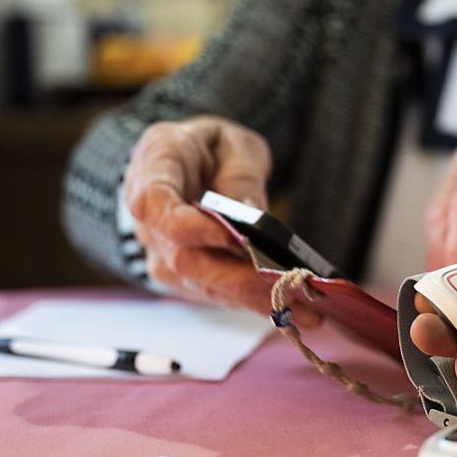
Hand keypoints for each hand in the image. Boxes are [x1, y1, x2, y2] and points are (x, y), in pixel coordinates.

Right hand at [125, 116, 320, 324]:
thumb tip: (255, 218)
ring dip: (255, 299)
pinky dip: (257, 304)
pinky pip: (220, 294)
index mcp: (153, 169)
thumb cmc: (209, 149)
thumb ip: (241, 176)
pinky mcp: (186, 279)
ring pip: (205, 285)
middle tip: (291, 285)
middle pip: (186, 259)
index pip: (155, 206)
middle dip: (240, 277)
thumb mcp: (233, 144)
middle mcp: (148, 222)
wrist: (185, 168)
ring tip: (308, 310)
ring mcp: (163, 256)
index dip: (192, 227)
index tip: (232, 236)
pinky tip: (299, 312)